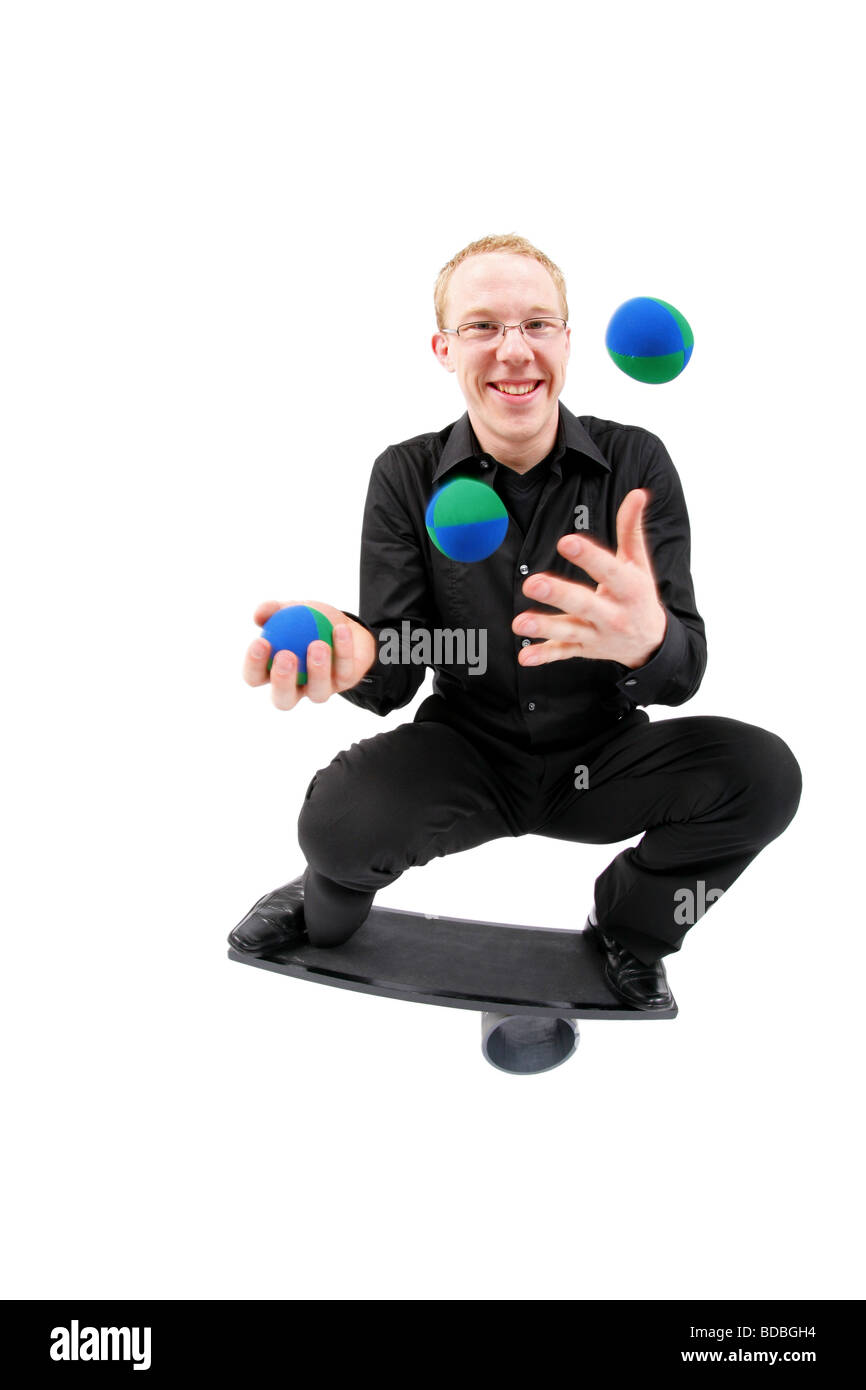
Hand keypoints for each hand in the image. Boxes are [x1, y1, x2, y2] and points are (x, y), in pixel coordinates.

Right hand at [243, 599, 376, 709]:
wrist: (342, 625)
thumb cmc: (307, 621)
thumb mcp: (288, 609)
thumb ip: (272, 609)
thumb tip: (259, 614)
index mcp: (273, 673)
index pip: (255, 677)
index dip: (254, 664)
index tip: (260, 642)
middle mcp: (295, 689)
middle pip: (283, 700)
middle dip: (282, 681)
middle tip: (286, 656)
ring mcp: (320, 689)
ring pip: (318, 693)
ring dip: (318, 670)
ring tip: (318, 644)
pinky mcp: (345, 683)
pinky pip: (344, 671)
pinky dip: (343, 649)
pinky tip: (340, 630)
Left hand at [513, 489, 666, 669]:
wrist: (652, 642)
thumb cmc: (640, 594)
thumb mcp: (639, 562)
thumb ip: (632, 528)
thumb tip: (638, 492)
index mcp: (629, 587)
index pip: (609, 570)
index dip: (589, 556)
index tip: (567, 542)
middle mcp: (614, 614)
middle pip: (585, 603)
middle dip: (560, 594)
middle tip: (534, 582)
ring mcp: (598, 634)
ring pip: (570, 631)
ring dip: (545, 627)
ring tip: (520, 623)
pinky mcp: (585, 649)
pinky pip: (564, 653)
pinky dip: (544, 656)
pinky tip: (524, 657)